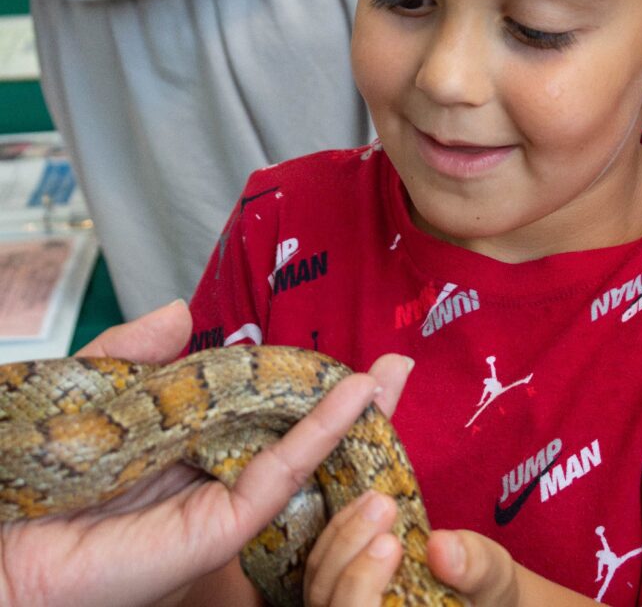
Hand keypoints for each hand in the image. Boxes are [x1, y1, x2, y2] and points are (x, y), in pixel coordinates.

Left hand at [0, 302, 411, 606]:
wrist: (4, 535)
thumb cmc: (45, 466)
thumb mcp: (99, 388)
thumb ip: (139, 350)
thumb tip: (181, 309)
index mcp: (189, 440)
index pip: (262, 406)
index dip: (304, 381)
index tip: (343, 353)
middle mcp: (213, 470)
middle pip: (295, 433)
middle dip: (351, 403)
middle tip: (399, 368)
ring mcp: (222, 500)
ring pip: (302, 456)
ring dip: (352, 417)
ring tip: (394, 378)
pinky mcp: (221, 527)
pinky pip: (280, 476)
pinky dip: (321, 435)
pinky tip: (354, 398)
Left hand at [304, 513, 582, 606]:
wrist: (476, 594)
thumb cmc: (486, 590)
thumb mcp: (494, 577)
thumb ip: (474, 567)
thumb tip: (441, 547)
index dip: (362, 589)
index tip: (391, 544)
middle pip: (331, 605)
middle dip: (351, 551)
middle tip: (383, 505)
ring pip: (319, 587)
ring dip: (344, 535)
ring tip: (378, 498)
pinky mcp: (335, 595)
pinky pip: (320, 570)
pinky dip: (338, 533)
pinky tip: (364, 501)